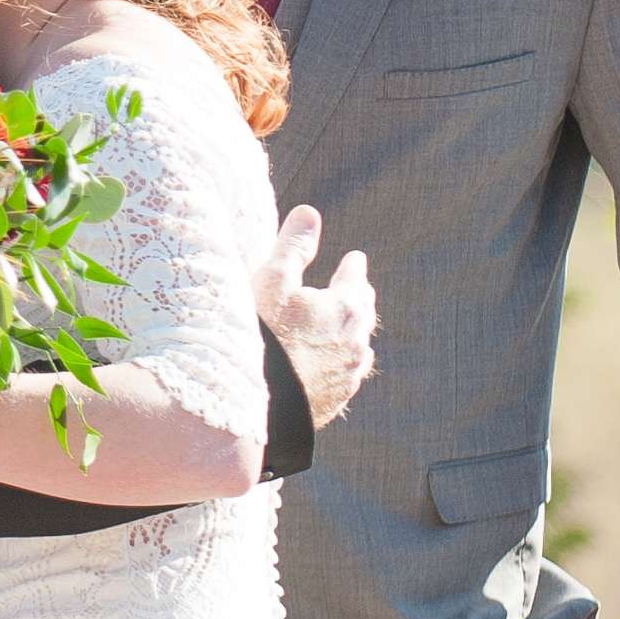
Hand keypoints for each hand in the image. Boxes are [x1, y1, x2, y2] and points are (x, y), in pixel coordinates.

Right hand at [256, 205, 377, 427]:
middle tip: (356, 288)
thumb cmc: (262, 336)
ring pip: (359, 346)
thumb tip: (311, 213)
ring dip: (354, 332)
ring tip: (347, 326)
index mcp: (345, 308)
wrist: (255, 404)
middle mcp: (355, 342)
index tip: (355, 259)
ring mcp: (347, 375)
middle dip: (359, 297)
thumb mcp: (273, 280)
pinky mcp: (335, 402)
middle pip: (364, 312)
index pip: (356, 278)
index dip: (353, 266)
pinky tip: (334, 364)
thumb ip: (294, 246)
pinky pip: (347, 375)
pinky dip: (343, 361)